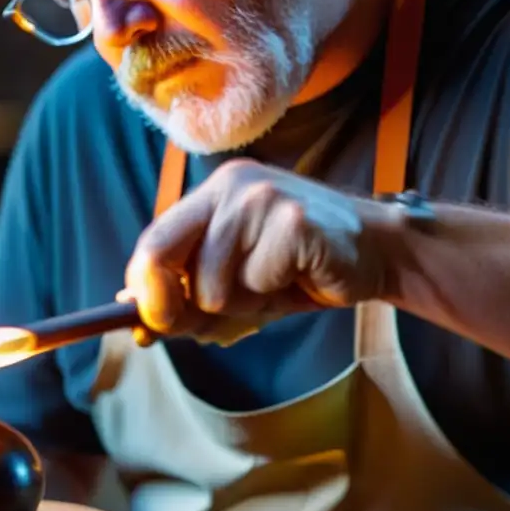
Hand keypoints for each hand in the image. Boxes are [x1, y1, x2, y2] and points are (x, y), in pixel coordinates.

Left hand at [124, 159, 403, 343]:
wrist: (375, 251)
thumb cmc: (299, 269)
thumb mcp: (237, 279)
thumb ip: (188, 291)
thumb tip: (134, 314)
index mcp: (213, 194)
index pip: (153, 242)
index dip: (144, 291)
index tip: (151, 325)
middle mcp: (232, 186)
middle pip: (167, 262)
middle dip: (187, 307)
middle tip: (230, 312)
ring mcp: (262, 198)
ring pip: (213, 286)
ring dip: (244, 304)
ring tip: (276, 285)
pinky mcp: (293, 221)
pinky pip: (256, 285)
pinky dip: (275, 297)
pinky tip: (299, 278)